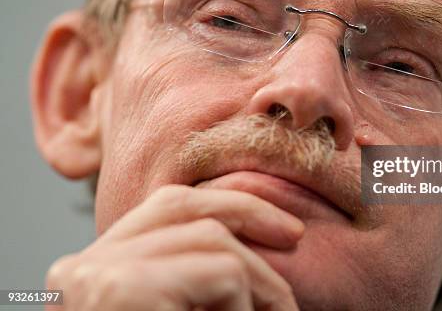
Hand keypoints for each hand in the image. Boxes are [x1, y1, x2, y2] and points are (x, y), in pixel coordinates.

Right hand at [45, 184, 303, 309]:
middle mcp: (81, 268)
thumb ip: (194, 278)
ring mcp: (95, 276)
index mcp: (94, 272)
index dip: (227, 205)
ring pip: (211, 238)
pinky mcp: (120, 290)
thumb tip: (255, 236)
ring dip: (258, 281)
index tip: (279, 227)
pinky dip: (244, 308)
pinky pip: (222, 274)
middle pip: (182, 207)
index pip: (164, 208)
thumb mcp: (185, 309)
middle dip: (249, 213)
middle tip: (295, 236)